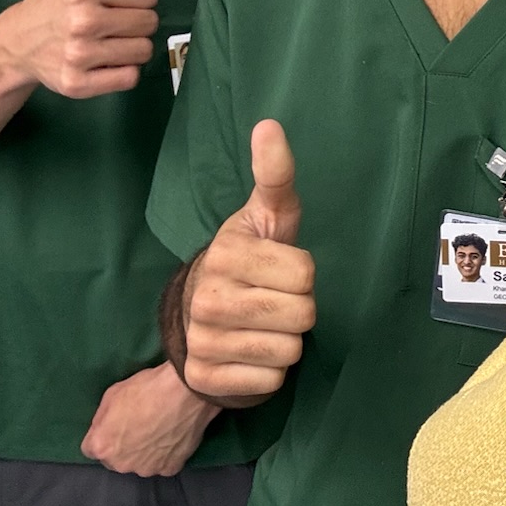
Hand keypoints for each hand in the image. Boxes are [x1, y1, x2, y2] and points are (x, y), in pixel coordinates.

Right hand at [0, 0, 159, 97]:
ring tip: (109, 40)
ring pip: (141, 52)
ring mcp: (79, 55)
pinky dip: (121, 72)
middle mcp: (82, 21)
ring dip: (131, 47)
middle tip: (113, 21)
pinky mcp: (78, 84)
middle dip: (135, 22)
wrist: (17, 43)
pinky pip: (127, 79)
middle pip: (147, 23)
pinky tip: (104, 61)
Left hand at [80, 362, 218, 476]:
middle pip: (116, 460)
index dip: (102, 435)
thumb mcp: (112, 394)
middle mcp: (122, 464)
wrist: (186, 391)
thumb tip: (104, 429)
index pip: (91, 449)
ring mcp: (147, 469)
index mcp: (103, 447)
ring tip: (158, 430)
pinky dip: (165, 454)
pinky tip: (172, 436)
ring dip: (144, 453)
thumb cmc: (146, 388)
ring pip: (140, 463)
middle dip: (122, 447)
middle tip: (138, 427)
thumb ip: (102, 419)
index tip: (114, 425)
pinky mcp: (170, 469)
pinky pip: (162, 463)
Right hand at [182, 120, 315, 401]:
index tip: (281, 270)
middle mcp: (208, 296)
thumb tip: (268, 123)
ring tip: (263, 327)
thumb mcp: (266, 218)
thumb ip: (274, 176)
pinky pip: (270, 381)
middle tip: (275, 301)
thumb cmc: (249, 262)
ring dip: (286, 342)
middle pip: (302, 313)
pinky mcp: (205, 378)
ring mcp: (203, 340)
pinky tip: (250, 355)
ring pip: (289, 349)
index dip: (304, 274)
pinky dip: (269, 373)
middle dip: (300, 310)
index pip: (305, 272)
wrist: (200, 323)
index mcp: (226, 252)